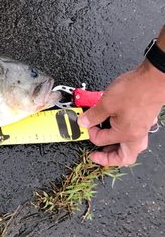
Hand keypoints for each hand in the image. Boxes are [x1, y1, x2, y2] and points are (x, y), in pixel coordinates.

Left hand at [78, 26, 164, 166]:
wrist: (154, 77)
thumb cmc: (135, 89)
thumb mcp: (107, 102)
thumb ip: (93, 115)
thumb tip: (83, 122)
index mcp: (126, 134)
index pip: (101, 141)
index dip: (89, 132)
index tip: (85, 123)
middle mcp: (136, 134)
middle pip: (124, 157)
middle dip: (109, 158)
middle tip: (97, 155)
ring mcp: (143, 128)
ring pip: (131, 147)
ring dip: (118, 148)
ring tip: (106, 144)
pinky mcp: (145, 119)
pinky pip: (135, 134)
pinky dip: (124, 134)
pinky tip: (116, 126)